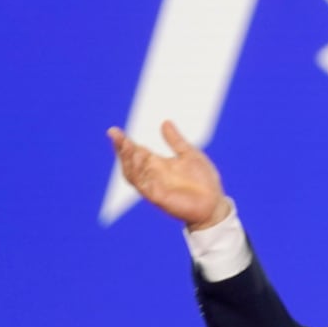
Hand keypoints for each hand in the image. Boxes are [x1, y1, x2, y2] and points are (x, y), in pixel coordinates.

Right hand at [107, 120, 230, 230]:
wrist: (214, 203)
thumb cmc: (203, 180)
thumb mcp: (189, 155)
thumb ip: (176, 141)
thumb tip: (165, 122)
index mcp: (158, 164)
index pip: (136, 151)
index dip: (123, 143)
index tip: (113, 131)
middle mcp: (152, 175)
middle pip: (130, 162)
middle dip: (122, 150)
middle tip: (118, 137)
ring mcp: (154, 187)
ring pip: (133, 174)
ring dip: (129, 161)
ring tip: (128, 147)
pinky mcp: (159, 198)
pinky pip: (144, 188)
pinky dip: (139, 177)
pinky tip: (139, 166)